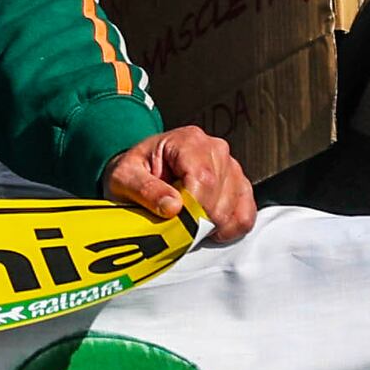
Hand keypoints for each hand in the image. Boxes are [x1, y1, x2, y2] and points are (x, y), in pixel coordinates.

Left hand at [104, 125, 258, 242]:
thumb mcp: (124, 177)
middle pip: (221, 196)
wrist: (140, 171)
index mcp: (188, 141)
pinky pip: (245, 215)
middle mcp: (215, 150)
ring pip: (235, 208)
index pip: (204, 179)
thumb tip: (172, 206)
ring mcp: (231, 168)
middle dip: (199, 220)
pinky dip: (228, 228)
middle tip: (176, 224)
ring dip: (212, 225)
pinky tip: (207, 227)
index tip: (177, 224)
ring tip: (188, 221)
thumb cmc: (135, 171)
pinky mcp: (239, 186)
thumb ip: (145, 190)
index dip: (193, 209)